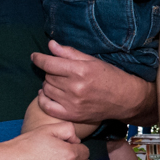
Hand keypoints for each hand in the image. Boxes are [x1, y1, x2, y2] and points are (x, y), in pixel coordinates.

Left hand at [32, 40, 151, 124]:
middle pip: (48, 76)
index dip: (39, 58)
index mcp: (80, 70)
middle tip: (60, 71)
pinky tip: (47, 94)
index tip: (35, 56)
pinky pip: (48, 107)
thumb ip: (69, 53)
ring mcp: (72, 103)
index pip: (49, 63)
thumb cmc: (110, 76)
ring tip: (58, 82)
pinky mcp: (72, 115)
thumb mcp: (92, 60)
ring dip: (48, 84)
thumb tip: (51, 45)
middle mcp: (75, 87)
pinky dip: (43, 99)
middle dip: (50, 71)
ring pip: (47, 89)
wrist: (125, 99)